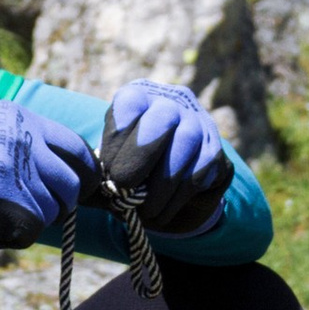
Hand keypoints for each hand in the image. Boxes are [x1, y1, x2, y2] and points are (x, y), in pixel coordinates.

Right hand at [0, 103, 91, 260]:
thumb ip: (26, 145)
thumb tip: (75, 169)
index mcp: (15, 116)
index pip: (73, 145)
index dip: (84, 171)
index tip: (83, 185)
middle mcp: (19, 137)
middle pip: (71, 181)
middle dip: (61, 201)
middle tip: (38, 208)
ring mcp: (15, 170)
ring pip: (53, 208)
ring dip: (32, 219)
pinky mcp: (11, 204)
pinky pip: (34, 230)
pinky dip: (16, 235)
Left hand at [99, 80, 228, 233]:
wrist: (167, 191)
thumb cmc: (130, 171)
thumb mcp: (109, 165)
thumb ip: (99, 172)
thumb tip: (91, 189)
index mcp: (139, 97)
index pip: (130, 104)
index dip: (117, 139)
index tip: (107, 172)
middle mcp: (172, 102)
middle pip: (162, 117)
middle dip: (140, 156)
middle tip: (124, 187)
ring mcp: (199, 124)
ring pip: (186, 143)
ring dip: (161, 184)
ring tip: (144, 209)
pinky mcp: (217, 152)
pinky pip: (202, 170)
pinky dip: (178, 197)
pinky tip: (163, 212)